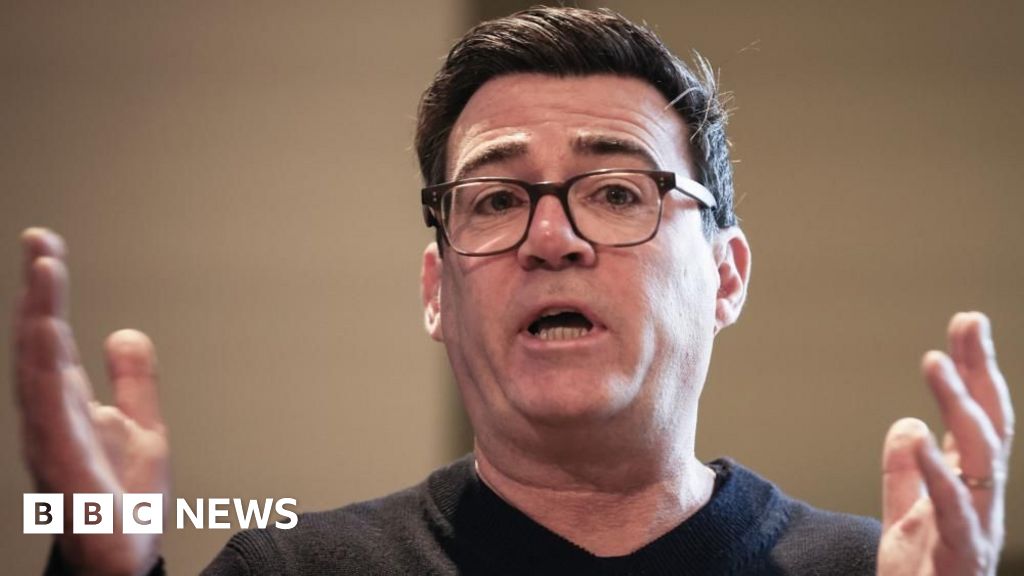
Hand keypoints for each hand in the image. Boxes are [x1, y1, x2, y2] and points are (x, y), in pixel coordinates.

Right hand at [14, 228, 168, 574]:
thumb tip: (125, 331)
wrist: (124, 556)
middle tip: (40, 244)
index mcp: (68, 403)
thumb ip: (133, 380)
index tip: (44, 243)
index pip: (53, 336)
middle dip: (39, 294)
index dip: (47, 291)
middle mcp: (52, 417)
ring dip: (40, 321)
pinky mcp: (65, 470)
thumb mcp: (141, 425)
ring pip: (38, 372)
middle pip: (39, 345)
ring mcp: (53, 442)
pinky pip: (52, 418)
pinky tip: (49, 343)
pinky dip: (48, 379)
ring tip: (44, 275)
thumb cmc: (123, 498)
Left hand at [879, 312, 1013, 574]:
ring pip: (982, 459)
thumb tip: (908, 423)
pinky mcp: (961, 556)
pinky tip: (919, 437)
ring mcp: (977, 526)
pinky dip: (937, 472)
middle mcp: (982, 499)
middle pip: (988, 424)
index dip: (975, 370)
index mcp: (968, 484)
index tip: (968, 322)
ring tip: (935, 363)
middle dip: (980, 371)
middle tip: (967, 323)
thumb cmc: (922, 575)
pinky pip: (955, 510)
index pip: (977, 415)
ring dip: (960, 407)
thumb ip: (905, 472)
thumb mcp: (907, 515)